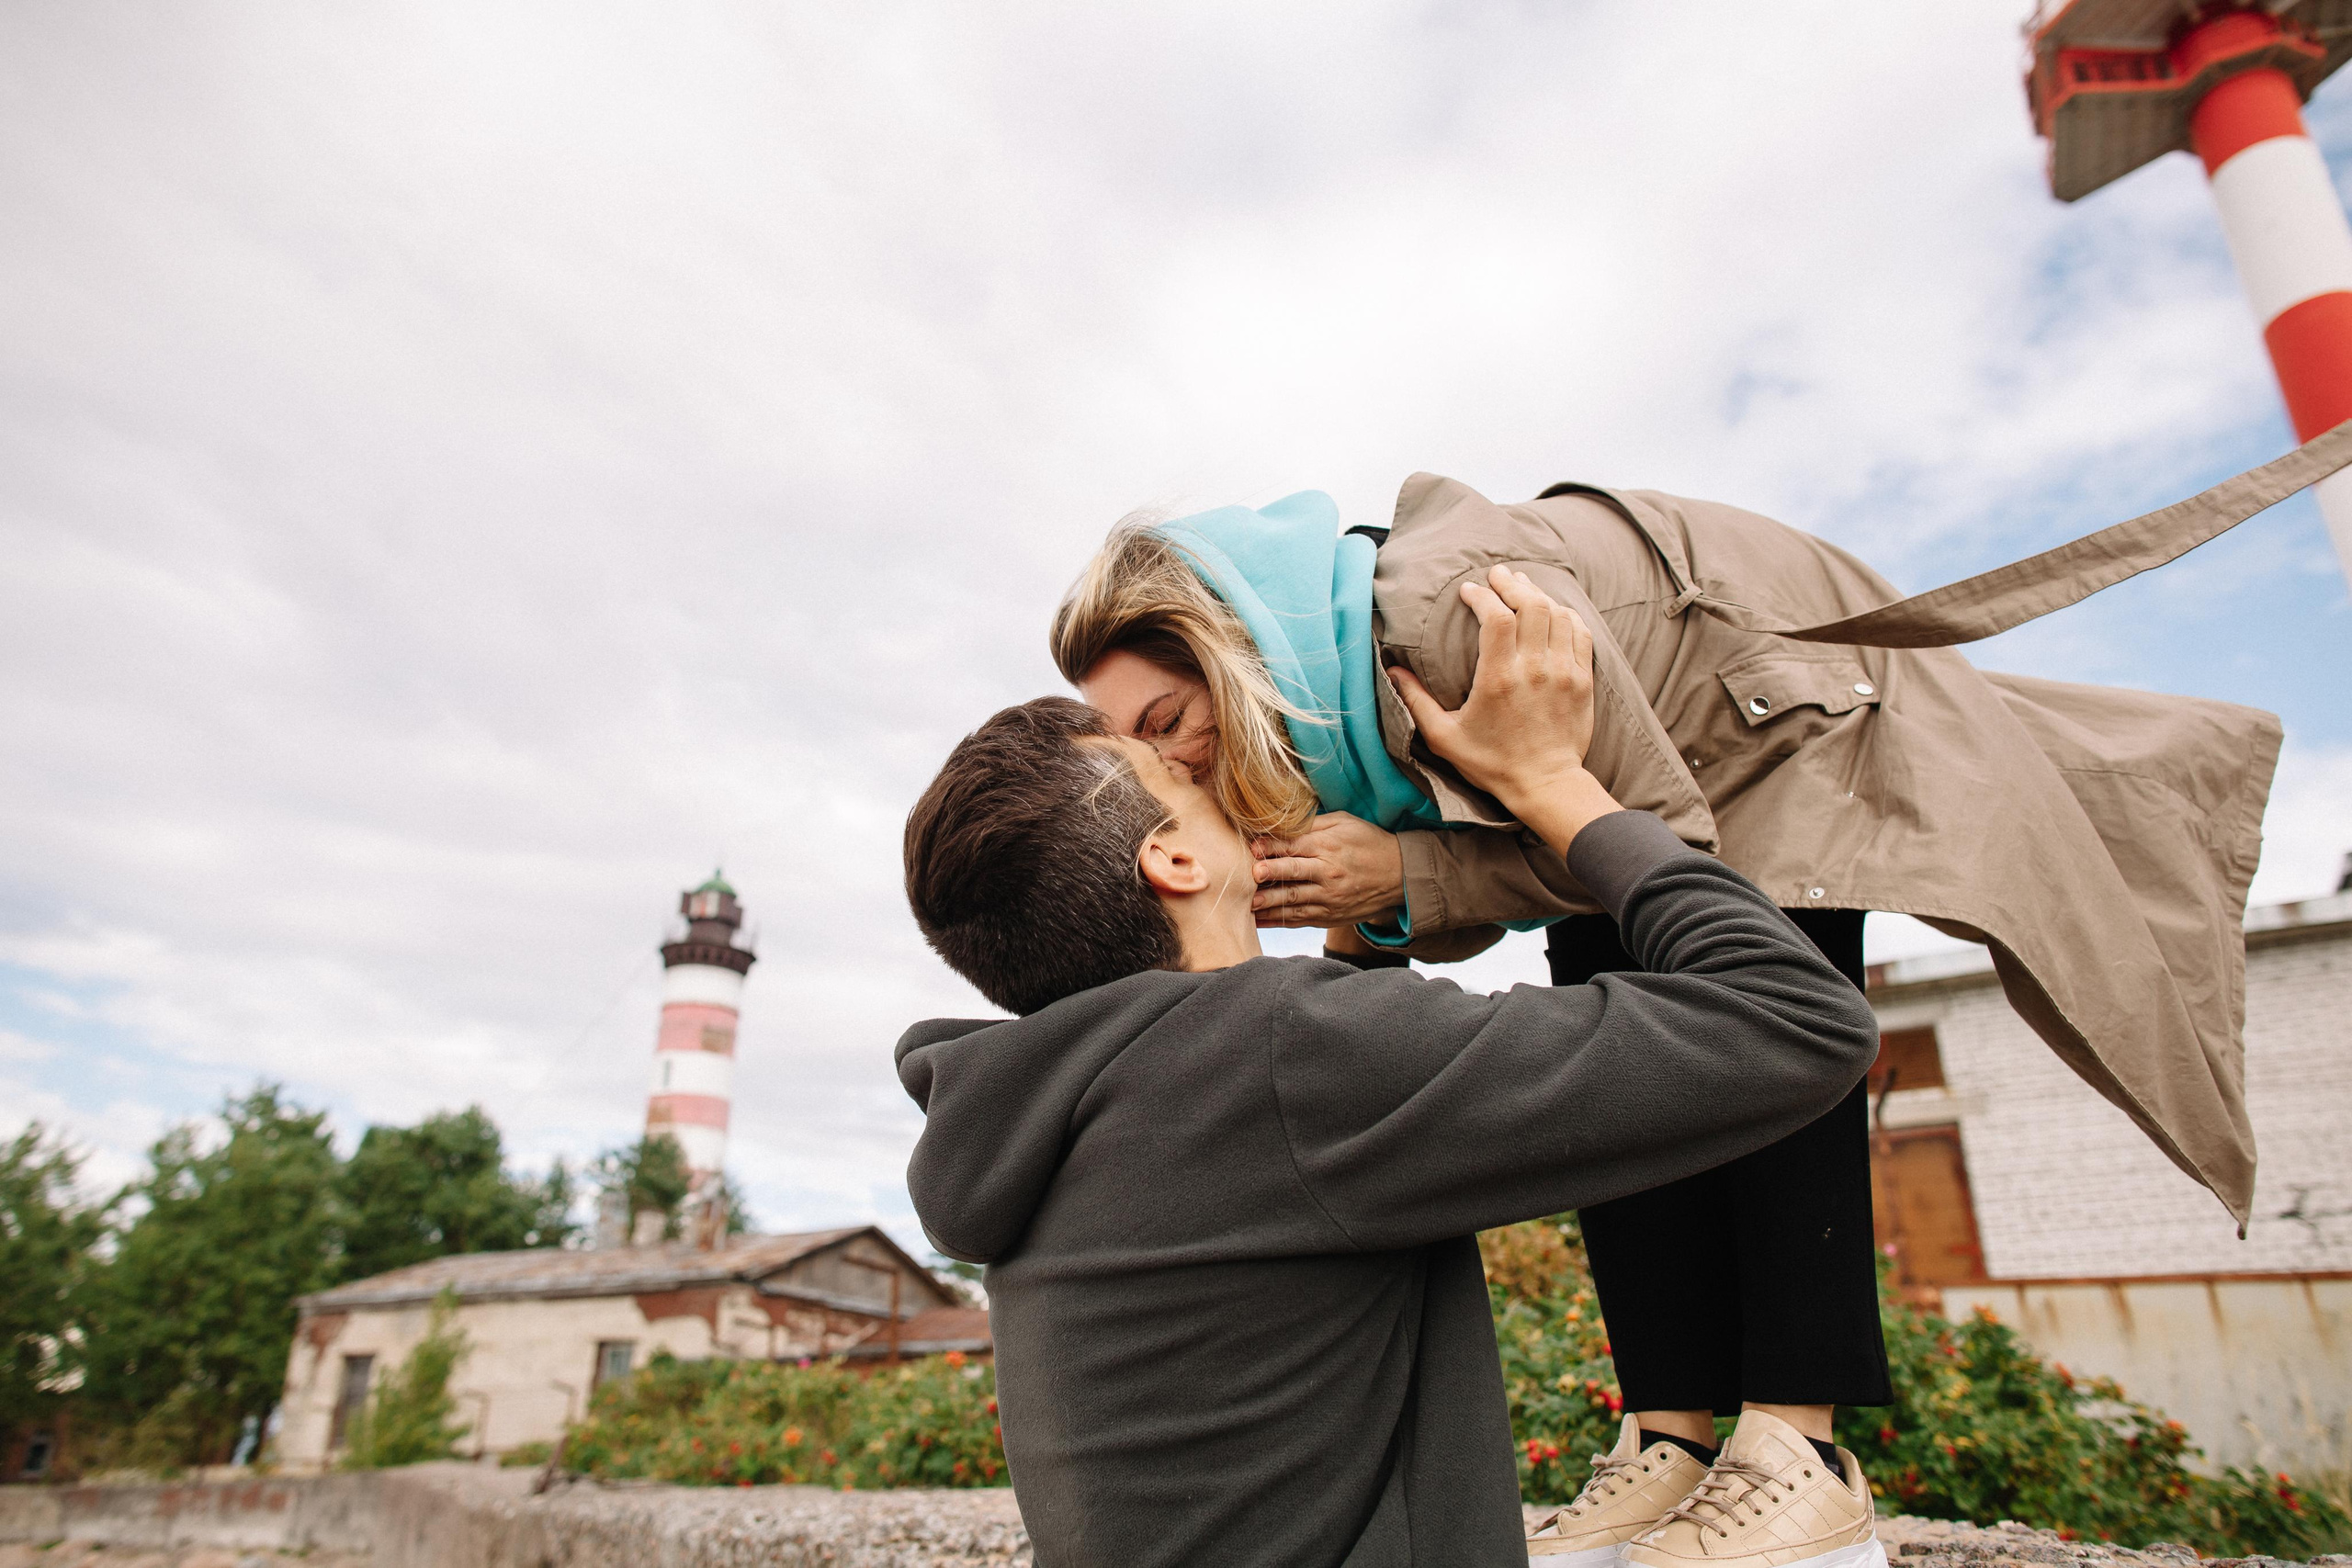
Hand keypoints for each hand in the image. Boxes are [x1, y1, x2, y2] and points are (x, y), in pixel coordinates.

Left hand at [1249, 813, 1405, 927]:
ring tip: (1247, 905)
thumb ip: (1313, 823)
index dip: (1271, 848)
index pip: (1294, 846)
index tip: (1251, 848)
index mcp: (1328, 846)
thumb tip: (1281, 823)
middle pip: (1293, 873)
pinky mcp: (1329, 916)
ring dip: (1268, 903)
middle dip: (1270, 874)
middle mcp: (1327, 873)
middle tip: (1251, 876)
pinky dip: (1278, 921)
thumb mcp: (1345, 823)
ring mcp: (1329, 898)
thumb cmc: (1368, 843)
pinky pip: (1299, 920)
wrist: (1399, 875)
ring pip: (1293, 901)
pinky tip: (1259, 921)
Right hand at [1389, 566, 1620, 853]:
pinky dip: (1566, 614)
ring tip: (1522, 586)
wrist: (1546, 784)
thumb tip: (1392, 670)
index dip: (1482, 595)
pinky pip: (1580, 632)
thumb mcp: (1444, 737)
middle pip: (1530, 605)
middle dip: (1512, 583)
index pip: (1496, 617)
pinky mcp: (1582, 680)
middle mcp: (1534, 669)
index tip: (1469, 590)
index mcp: (1498, 679)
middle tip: (1498, 574)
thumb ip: (1416, 701)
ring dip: (1538, 594)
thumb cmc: (1491, 763)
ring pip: (1557, 613)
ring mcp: (1563, 672)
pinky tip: (1553, 610)